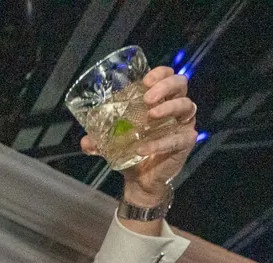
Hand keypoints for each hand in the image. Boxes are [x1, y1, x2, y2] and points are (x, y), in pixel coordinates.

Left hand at [82, 67, 196, 204]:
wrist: (140, 178)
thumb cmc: (130, 150)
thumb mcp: (111, 141)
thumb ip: (98, 138)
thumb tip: (85, 140)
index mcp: (160, 99)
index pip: (167, 75)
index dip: (160, 73)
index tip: (145, 81)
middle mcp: (175, 107)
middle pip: (181, 83)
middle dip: (165, 86)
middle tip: (148, 98)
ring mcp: (183, 123)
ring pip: (187, 105)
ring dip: (168, 107)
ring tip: (150, 116)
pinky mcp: (185, 142)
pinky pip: (178, 139)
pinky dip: (160, 143)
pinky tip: (143, 148)